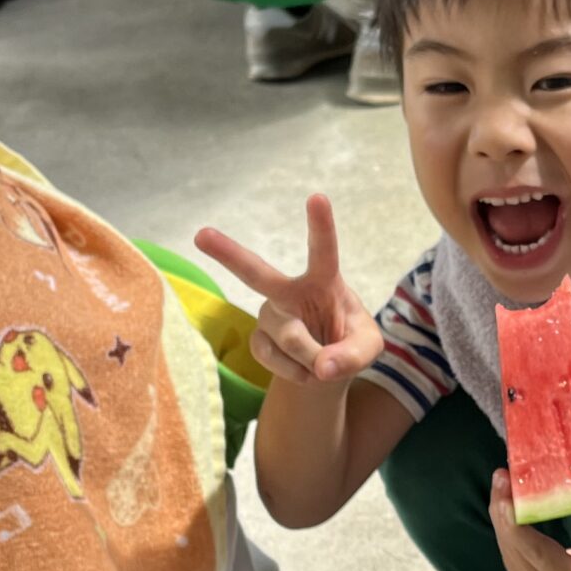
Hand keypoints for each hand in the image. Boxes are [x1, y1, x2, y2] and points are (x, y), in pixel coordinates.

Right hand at [195, 196, 382, 386]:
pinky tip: (305, 372)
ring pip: (289, 337)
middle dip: (228, 254)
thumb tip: (322, 367)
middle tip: (201, 235)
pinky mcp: (258, 340)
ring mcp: (270, 314)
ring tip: (323, 365)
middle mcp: (289, 290)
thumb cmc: (350, 344)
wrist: (326, 370)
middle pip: (256, 273)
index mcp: (323, 280)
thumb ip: (353, 355)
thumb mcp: (369, 349)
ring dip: (312, 357)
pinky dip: (296, 372)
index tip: (317, 197)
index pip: (323, 250)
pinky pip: (273, 358)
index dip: (321, 225)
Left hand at [489, 474, 570, 570]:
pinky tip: (506, 505)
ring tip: (502, 483)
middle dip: (502, 510)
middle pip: (514, 550)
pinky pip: (509, 557)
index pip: (537, 552)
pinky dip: (507, 530)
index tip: (506, 486)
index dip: (515, 521)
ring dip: (501, 517)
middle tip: (501, 475)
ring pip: (507, 552)